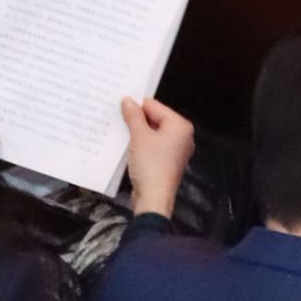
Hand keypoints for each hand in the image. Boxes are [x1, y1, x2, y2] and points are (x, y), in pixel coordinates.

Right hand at [121, 93, 195, 221]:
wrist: (154, 199)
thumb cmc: (150, 165)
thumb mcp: (139, 136)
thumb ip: (133, 116)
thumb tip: (128, 101)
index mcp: (180, 125)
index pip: (155, 106)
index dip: (137, 105)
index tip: (120, 104)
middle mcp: (183, 136)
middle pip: (156, 120)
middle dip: (137, 120)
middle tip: (118, 118)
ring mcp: (177, 151)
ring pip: (154, 135)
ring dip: (138, 134)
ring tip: (121, 131)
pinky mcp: (169, 164)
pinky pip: (155, 148)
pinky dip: (143, 146)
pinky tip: (129, 147)